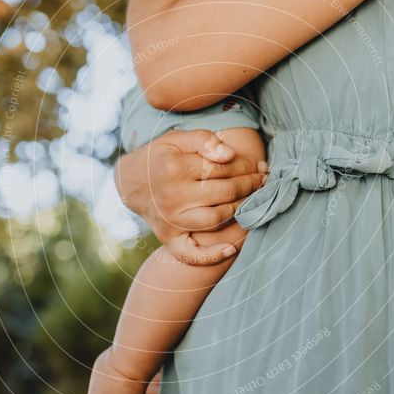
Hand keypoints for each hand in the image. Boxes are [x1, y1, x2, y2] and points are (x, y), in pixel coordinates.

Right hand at [115, 129, 266, 264]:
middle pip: (225, 193)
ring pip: (216, 219)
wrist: (130, 182)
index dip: (247, 166)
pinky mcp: (168, 238)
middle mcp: (173, 196)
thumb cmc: (160, 157)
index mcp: (175, 168)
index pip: (223, 168)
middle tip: (262, 180)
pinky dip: (212, 255)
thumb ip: (203, 140)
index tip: (260, 165)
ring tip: (252, 199)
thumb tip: (229, 154)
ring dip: (241, 209)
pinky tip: (232, 248)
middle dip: (250, 185)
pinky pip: (191, 253)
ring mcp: (171, 220)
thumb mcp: (177, 139)